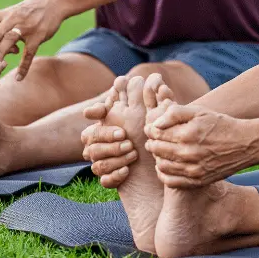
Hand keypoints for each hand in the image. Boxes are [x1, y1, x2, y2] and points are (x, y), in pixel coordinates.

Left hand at [0, 0, 62, 79]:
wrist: (52, 2)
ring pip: (9, 40)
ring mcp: (25, 27)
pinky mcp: (38, 35)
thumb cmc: (28, 12)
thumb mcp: (11, 14)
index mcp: (2, 16)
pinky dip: (24, 66)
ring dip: (1, 54)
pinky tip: (19, 77)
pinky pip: (30, 53)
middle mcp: (11, 19)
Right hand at [81, 73, 178, 187]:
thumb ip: (160, 100)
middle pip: (89, 136)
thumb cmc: (165, 144)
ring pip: (93, 157)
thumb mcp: (163, 121)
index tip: (99, 112)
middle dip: (106, 136)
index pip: (97, 114)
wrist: (169, 178)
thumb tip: (156, 77)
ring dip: (112, 155)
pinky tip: (127, 171)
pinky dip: (113, 175)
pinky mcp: (110, 180)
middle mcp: (107, 142)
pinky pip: (102, 178)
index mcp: (116, 124)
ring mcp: (106, 161)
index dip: (95, 111)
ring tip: (132, 155)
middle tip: (127, 139)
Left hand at [143, 105, 258, 187]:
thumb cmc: (220, 124)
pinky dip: (163, 174)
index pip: (156, 133)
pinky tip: (166, 166)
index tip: (153, 128)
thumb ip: (175, 113)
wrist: (245, 144)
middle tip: (155, 139)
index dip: (151, 129)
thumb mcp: (199, 111)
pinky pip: (171, 182)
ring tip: (160, 151)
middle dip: (152, 142)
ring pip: (161, 166)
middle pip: (156, 149)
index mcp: (186, 134)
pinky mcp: (198, 180)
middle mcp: (188, 154)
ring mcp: (193, 169)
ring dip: (157, 158)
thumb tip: (155, 124)